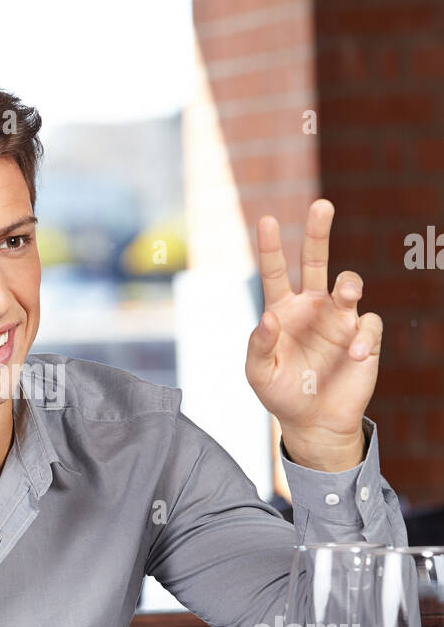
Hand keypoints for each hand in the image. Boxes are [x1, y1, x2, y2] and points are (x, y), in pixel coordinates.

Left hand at [245, 199, 380, 469]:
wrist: (313, 422)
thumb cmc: (282, 393)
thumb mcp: (259, 374)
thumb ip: (258, 346)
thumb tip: (268, 318)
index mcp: (282, 310)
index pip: (275, 272)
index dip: (270, 247)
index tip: (265, 220)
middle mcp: (312, 307)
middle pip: (317, 260)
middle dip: (318, 232)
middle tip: (322, 205)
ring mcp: (339, 320)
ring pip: (349, 284)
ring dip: (349, 284)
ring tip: (346, 294)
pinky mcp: (363, 338)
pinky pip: (369, 324)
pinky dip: (364, 336)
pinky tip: (354, 355)